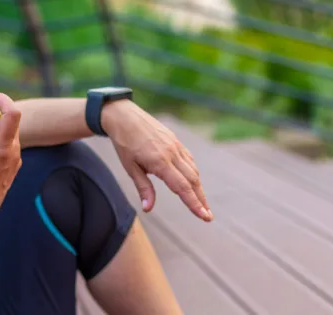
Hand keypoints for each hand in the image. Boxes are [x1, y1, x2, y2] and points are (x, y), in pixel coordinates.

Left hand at [102, 100, 212, 221]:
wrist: (124, 116)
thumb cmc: (124, 143)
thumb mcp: (130, 167)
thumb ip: (143, 188)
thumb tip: (148, 209)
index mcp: (160, 162)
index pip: (182, 187)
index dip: (194, 203)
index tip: (205, 216)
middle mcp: (172, 153)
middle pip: (192, 181)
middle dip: (201, 200)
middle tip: (208, 217)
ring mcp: (176, 146)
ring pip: (193, 170)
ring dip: (199, 188)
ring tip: (202, 203)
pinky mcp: (176, 141)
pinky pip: (189, 160)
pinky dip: (194, 173)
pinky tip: (194, 182)